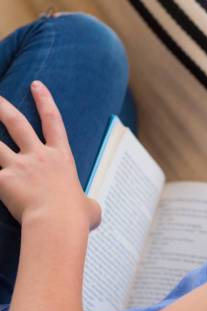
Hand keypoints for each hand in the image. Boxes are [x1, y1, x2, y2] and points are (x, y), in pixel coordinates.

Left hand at [0, 81, 99, 228]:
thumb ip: (88, 205)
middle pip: (16, 124)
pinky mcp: (3, 181)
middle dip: (2, 106)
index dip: (45, 102)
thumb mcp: (90, 209)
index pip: (54, 122)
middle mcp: (39, 157)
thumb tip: (91, 211)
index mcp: (62, 158)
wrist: (58, 222)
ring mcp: (19, 167)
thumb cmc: (76, 217)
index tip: (36, 85)